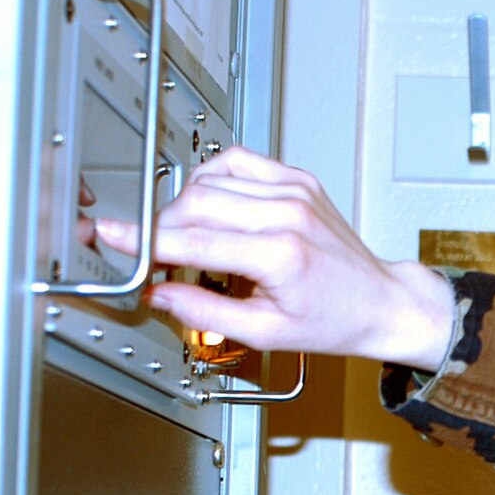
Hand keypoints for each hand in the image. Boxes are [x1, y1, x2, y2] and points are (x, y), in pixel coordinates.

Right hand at [97, 146, 453, 371]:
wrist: (382, 301)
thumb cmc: (337, 319)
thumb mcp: (266, 332)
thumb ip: (204, 312)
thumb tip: (157, 294)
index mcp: (279, 254)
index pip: (191, 239)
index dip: (144, 239)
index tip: (112, 234)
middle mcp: (288, 213)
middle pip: (194, 202)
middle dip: (161, 225)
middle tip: (154, 249)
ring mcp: (295, 191)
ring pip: (210, 178)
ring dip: (185, 204)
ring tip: (190, 236)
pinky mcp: (299, 179)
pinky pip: (238, 162)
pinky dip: (214, 179)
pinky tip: (213, 204)